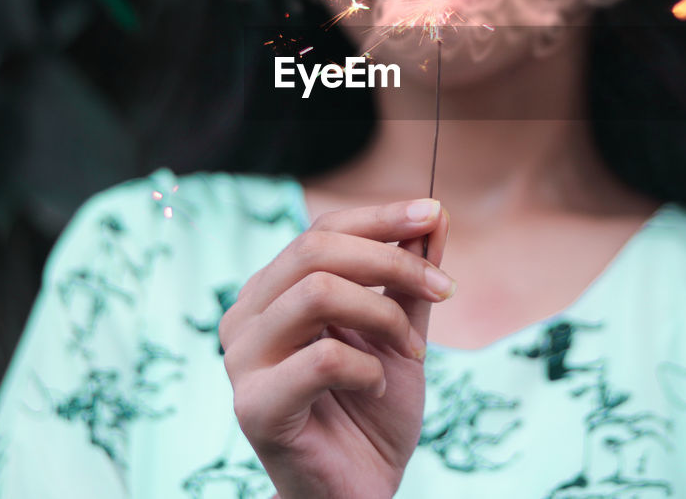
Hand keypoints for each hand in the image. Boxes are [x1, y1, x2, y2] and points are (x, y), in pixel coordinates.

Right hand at [218, 198, 454, 498]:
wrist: (358, 489)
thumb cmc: (371, 410)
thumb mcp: (400, 331)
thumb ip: (409, 279)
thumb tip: (435, 217)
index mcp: (273, 291)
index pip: (322, 230)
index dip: (381, 217)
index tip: (435, 214)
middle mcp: (247, 317)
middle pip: (315, 250)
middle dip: (391, 261)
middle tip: (443, 289)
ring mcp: (242, 361)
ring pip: (316, 294)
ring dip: (383, 316)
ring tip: (411, 351)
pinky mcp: (253, 407)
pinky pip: (323, 359)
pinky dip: (368, 369)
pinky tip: (376, 388)